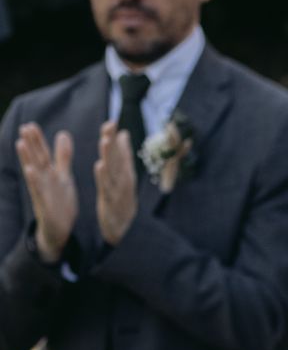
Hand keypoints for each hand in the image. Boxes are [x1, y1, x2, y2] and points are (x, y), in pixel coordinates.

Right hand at [15, 123, 77, 262]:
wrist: (59, 229)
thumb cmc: (59, 201)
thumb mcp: (64, 176)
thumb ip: (63, 156)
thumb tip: (63, 134)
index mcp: (50, 174)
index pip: (43, 155)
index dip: (38, 141)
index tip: (31, 125)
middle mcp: (43, 181)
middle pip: (36, 160)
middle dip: (31, 145)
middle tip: (24, 127)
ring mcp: (42, 193)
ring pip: (34, 174)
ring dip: (27, 159)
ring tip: (20, 144)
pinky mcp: (45, 205)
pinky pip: (39, 192)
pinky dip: (35, 182)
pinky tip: (30, 171)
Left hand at [93, 121, 138, 247]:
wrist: (125, 227)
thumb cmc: (122, 199)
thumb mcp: (124, 175)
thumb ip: (123, 154)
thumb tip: (123, 133)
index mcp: (123, 172)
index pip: (119, 151)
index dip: (114, 137)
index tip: (111, 121)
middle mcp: (123, 179)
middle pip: (117, 158)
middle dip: (113, 141)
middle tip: (109, 125)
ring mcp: (118, 190)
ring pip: (113, 170)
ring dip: (110, 156)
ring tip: (105, 141)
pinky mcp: (111, 201)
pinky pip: (107, 187)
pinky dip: (104, 177)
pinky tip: (100, 166)